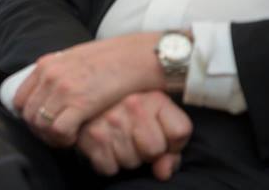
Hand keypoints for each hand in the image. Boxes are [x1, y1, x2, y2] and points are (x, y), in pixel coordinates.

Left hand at [14, 32, 163, 146]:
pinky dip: (65, 139)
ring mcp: (63, 89)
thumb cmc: (109, 59)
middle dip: (40, 131)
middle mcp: (50, 76)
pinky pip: (58, 131)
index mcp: (46, 64)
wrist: (133, 57)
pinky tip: (77, 136)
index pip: (20, 99)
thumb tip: (46, 92)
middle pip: (28, 115)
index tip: (43, 123)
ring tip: (68, 136)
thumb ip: (56, 73)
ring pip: (40, 126)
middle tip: (56, 135)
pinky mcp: (80, 103)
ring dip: (52, 137)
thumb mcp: (73, 58)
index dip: (29, 116)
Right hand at [76, 91, 191, 179]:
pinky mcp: (90, 137)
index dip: (173, 142)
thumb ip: (172, 144)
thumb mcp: (157, 116)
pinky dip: (108, 162)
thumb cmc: (128, 109)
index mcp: (154, 97)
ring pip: (131, 162)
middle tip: (136, 137)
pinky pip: (109, 168)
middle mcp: (132, 105)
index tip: (163, 136)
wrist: (88, 96)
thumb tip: (164, 172)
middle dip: (147, 152)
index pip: (179, 131)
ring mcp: (110, 121)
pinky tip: (106, 145)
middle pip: (154, 151)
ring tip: (119, 138)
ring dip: (126, 156)